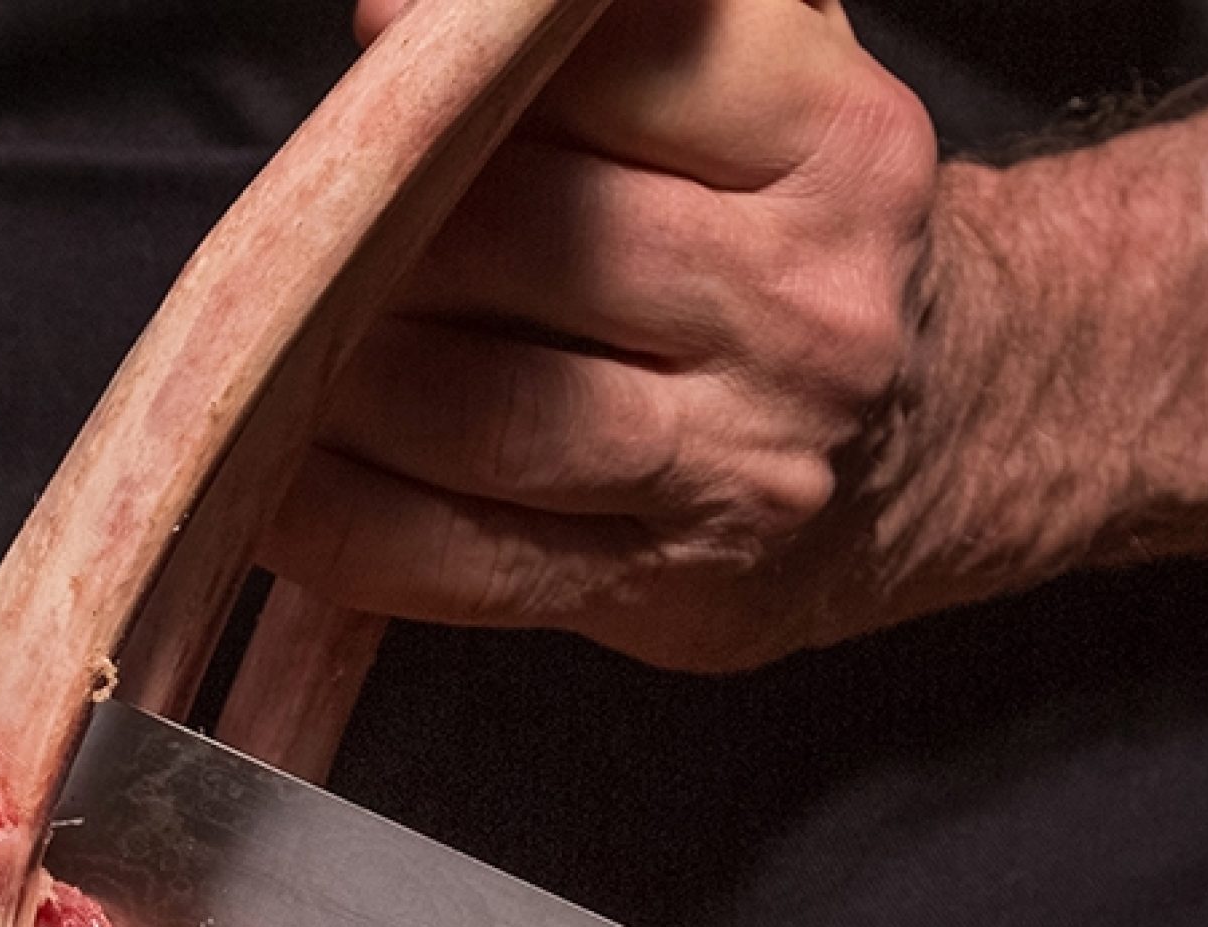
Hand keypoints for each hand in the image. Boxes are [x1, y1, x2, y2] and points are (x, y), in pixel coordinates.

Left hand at [268, 0, 936, 670]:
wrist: (934, 433)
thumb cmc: (785, 229)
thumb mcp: (756, 78)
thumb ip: (606, 33)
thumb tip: (401, 17)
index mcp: (836, 143)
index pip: (615, 68)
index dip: (466, 55)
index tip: (384, 46)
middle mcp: (807, 307)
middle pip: (519, 239)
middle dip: (380, 225)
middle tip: (308, 218)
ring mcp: (740, 465)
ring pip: (478, 409)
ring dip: (341, 376)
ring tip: (278, 343)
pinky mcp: (664, 589)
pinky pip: (454, 560)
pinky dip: (336, 518)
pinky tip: (273, 480)